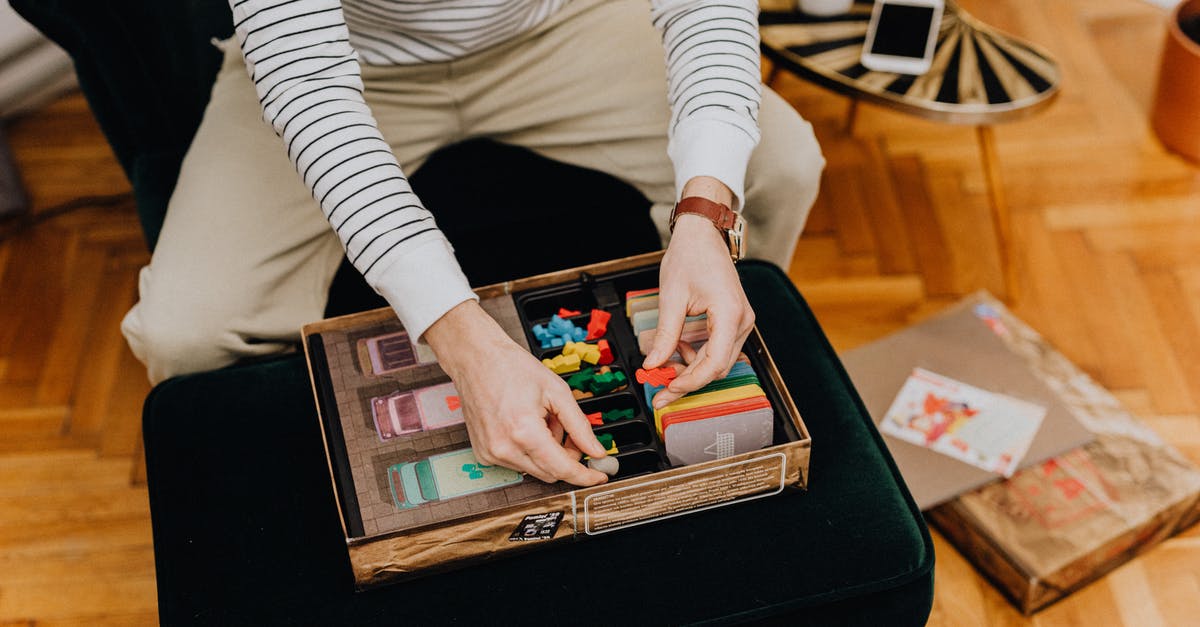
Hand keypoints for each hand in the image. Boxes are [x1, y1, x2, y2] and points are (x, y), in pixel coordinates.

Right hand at [424, 301, 609, 485]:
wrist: (476, 359)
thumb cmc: (512, 368)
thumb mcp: (557, 391)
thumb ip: (580, 426)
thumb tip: (596, 451)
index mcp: (524, 431)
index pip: (562, 468)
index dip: (585, 475)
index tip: (599, 476)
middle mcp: (504, 448)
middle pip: (550, 473)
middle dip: (566, 456)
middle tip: (570, 433)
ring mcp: (491, 453)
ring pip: (535, 469)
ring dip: (547, 452)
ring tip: (542, 420)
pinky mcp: (483, 454)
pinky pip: (517, 464)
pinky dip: (529, 451)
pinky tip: (526, 426)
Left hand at [643, 177, 754, 408]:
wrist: (702, 234)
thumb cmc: (689, 256)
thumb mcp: (671, 297)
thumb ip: (664, 335)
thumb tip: (653, 365)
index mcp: (730, 313)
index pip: (715, 362)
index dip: (690, 382)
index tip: (667, 390)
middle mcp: (743, 320)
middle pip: (718, 367)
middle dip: (688, 381)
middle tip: (659, 392)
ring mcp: (741, 321)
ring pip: (719, 361)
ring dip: (691, 368)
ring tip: (664, 365)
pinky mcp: (735, 321)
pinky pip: (718, 349)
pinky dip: (697, 356)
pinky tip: (678, 349)